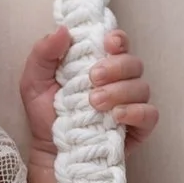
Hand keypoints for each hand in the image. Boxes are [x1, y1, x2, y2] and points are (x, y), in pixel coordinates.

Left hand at [17, 26, 158, 162]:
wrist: (48, 152)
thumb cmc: (44, 114)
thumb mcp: (34, 81)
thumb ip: (43, 53)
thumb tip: (63, 30)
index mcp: (99, 63)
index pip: (119, 44)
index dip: (118, 39)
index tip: (108, 43)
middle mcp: (119, 81)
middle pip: (133, 64)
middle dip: (115, 68)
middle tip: (92, 79)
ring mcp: (131, 104)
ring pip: (141, 87)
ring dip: (120, 91)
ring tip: (95, 102)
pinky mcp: (138, 128)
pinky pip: (150, 114)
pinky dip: (136, 111)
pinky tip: (116, 115)